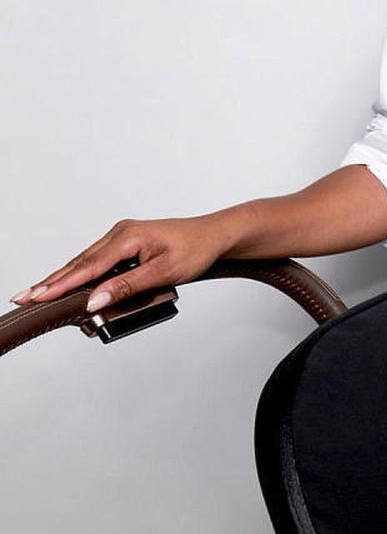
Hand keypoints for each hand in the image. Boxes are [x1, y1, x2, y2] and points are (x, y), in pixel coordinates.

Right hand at [9, 216, 232, 312]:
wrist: (215, 235)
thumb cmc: (196, 249)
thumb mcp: (164, 272)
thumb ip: (127, 286)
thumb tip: (95, 300)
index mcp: (127, 237)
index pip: (87, 267)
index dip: (61, 284)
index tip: (38, 297)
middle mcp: (121, 233)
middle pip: (80, 263)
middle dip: (52, 282)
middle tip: (24, 298)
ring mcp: (123, 237)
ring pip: (87, 261)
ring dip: (64, 278)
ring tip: (38, 294)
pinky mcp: (127, 243)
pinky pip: (98, 260)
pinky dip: (82, 273)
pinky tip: (69, 283)